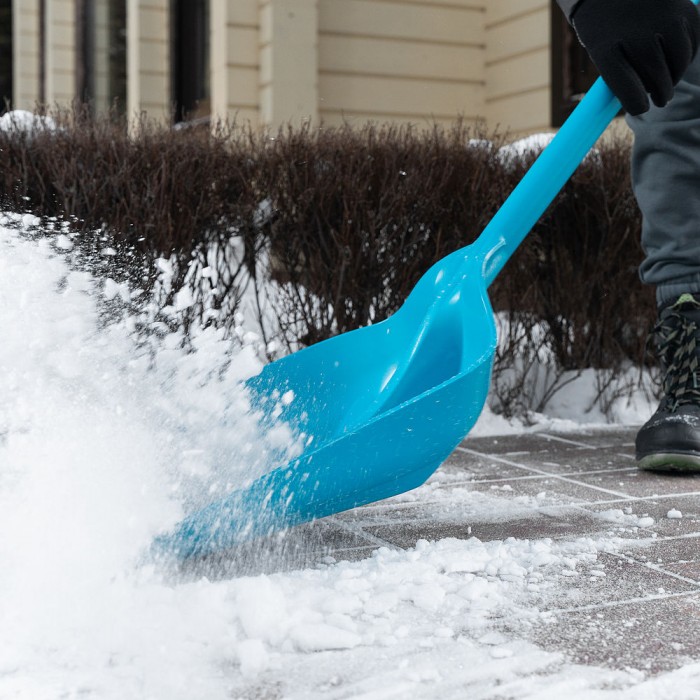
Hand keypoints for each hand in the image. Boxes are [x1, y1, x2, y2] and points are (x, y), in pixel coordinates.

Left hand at [572, 0, 699, 114]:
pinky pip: (692, 44)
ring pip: (679, 64)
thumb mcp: (600, 51)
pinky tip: (676, 58)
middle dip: (661, 95)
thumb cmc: (606, 27)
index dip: (637, 105)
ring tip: (668, 79)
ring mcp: (662, 19)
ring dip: (675, 76)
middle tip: (662, 99)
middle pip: (657, 79)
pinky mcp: (684, 10)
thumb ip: (619, 77)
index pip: (629, 91)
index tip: (642, 107)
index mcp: (606, 50)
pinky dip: (686, 56)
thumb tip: (641, 103)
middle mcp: (636, 33)